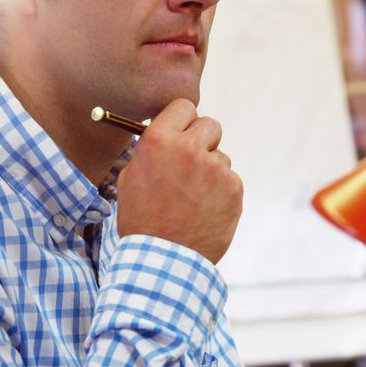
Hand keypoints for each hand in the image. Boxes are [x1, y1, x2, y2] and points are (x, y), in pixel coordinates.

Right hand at [116, 98, 242, 264]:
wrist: (163, 259)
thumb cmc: (142, 220)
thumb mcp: (131, 178)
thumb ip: (151, 150)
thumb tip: (166, 135)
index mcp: (159, 141)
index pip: (184, 106)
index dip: (183, 120)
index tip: (182, 132)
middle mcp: (189, 149)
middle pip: (210, 125)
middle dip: (203, 140)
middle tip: (193, 162)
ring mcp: (215, 169)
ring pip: (220, 157)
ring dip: (211, 172)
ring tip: (192, 199)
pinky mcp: (234, 188)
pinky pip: (230, 180)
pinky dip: (221, 193)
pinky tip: (205, 210)